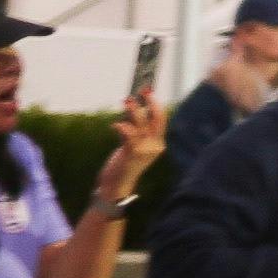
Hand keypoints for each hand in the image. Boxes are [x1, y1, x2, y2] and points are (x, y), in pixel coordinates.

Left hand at [92, 88, 163, 210]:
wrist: (116, 187)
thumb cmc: (122, 167)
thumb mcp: (131, 148)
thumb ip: (133, 134)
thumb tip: (129, 116)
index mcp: (157, 144)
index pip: (161, 121)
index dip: (156, 105)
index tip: (149, 92)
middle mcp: (155, 146)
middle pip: (157, 120)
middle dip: (152, 103)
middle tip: (144, 90)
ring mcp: (145, 150)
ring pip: (142, 125)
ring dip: (134, 111)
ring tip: (127, 100)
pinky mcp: (132, 153)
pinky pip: (129, 136)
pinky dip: (122, 127)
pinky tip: (115, 124)